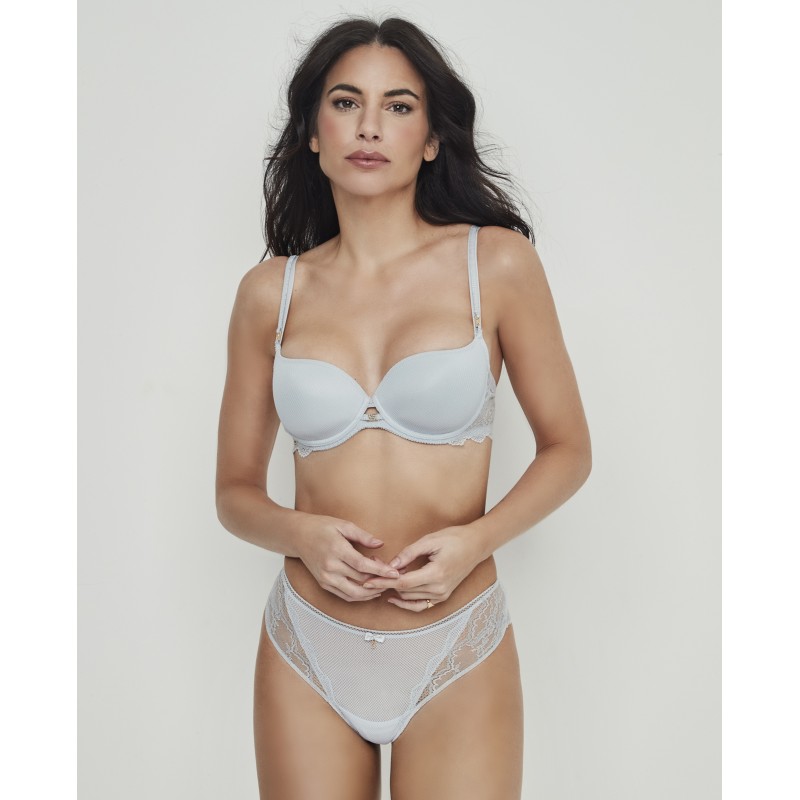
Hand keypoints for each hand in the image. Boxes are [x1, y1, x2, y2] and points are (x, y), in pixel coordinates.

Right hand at [296, 515, 400, 601]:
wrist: (298, 536)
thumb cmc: (321, 527)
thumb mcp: (343, 525)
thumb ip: (363, 535)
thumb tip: (380, 544)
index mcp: (336, 550)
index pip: (362, 565)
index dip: (380, 570)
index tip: (395, 573)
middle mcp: (330, 567)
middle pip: (360, 580)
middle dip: (379, 580)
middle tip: (390, 574)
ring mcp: (326, 578)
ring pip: (353, 594)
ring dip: (371, 593)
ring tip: (383, 585)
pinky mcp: (324, 584)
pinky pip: (344, 596)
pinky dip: (359, 596)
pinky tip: (369, 590)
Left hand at [361, 526, 484, 612]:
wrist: (476, 545)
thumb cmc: (455, 538)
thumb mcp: (430, 540)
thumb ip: (409, 553)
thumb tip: (391, 564)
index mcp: (436, 574)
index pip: (403, 582)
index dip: (383, 582)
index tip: (367, 580)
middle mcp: (439, 589)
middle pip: (404, 591)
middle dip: (385, 583)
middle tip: (371, 572)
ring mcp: (442, 595)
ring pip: (410, 598)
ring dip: (394, 590)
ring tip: (381, 578)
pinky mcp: (442, 596)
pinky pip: (420, 605)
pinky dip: (406, 602)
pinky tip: (394, 597)